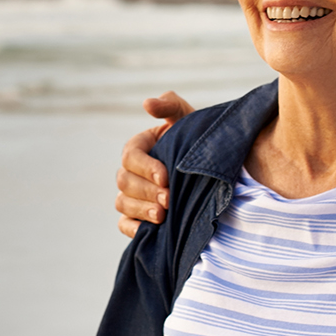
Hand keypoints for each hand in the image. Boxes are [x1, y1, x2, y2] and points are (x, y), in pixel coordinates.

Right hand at [114, 92, 193, 236]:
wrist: (212, 168)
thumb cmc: (197, 140)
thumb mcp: (188, 119)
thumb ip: (170, 105)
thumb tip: (147, 104)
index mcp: (139, 146)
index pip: (131, 156)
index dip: (145, 167)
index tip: (166, 177)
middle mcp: (131, 171)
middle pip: (125, 182)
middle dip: (146, 191)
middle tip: (169, 199)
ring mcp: (132, 194)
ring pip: (123, 203)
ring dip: (140, 210)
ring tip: (163, 216)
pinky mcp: (136, 215)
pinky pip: (125, 224)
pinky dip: (132, 228)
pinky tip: (149, 231)